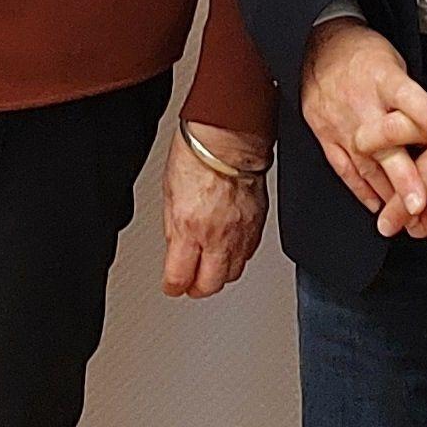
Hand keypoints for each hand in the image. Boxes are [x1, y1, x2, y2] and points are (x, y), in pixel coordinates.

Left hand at [159, 123, 272, 297]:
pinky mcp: (258, 224)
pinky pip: (249, 252)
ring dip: (220, 274)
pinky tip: (229, 249)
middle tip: (191, 284)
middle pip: (211, 284)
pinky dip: (238, 257)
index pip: (180, 277)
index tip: (172, 286)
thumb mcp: (168, 195)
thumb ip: (173, 228)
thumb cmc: (196, 156)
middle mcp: (217, 236)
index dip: (173, 286)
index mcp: (189, 229)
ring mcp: (241, 232)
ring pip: (234, 273)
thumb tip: (175, 247)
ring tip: (210, 268)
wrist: (228, 138)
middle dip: (198, 288)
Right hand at [297, 19, 426, 232]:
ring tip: (403, 214)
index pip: (410, 98)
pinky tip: (374, 202)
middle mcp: (362, 104)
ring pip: (365, 162)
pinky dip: (359, 188)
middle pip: (385, 144)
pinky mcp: (325, 133)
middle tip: (418, 203)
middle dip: (403, 177)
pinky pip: (343, 166)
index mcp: (384, 80)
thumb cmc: (364, 54)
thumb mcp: (395, 62)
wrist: (319, 44)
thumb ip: (413, 96)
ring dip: (385, 190)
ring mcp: (341, 123)